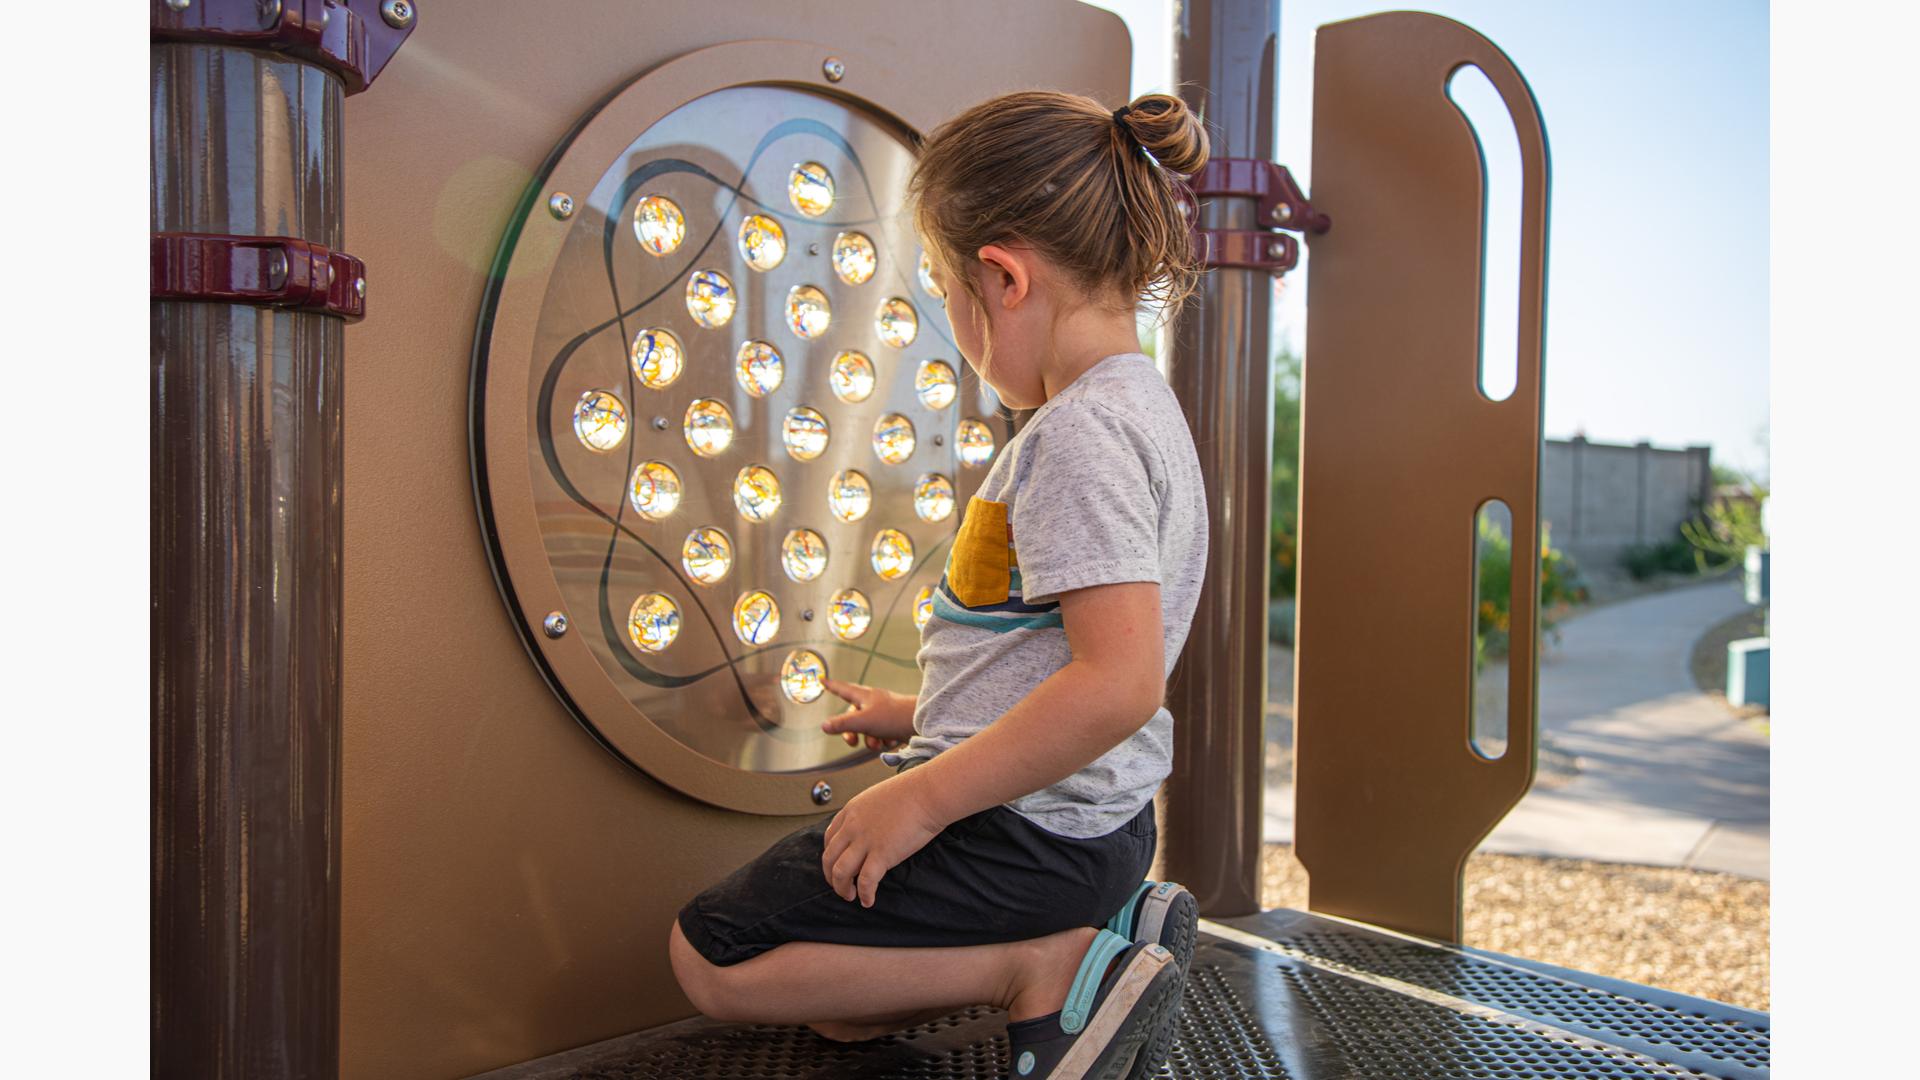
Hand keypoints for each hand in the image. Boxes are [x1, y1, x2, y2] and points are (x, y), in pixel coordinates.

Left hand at [820, 774, 945, 905]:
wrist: (927, 793)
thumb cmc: (912, 792)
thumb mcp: (878, 797)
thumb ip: (868, 814)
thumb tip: (872, 827)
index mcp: (851, 812)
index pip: (829, 839)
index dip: (830, 857)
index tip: (835, 866)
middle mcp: (853, 827)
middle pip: (829, 858)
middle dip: (831, 877)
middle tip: (840, 886)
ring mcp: (865, 841)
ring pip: (841, 873)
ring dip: (842, 889)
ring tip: (850, 896)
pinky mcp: (882, 854)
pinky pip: (865, 882)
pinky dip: (864, 894)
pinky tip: (868, 900)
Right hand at [821, 679, 915, 751]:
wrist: (922, 723)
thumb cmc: (893, 717)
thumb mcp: (863, 722)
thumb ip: (843, 724)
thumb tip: (824, 726)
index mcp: (864, 696)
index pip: (842, 688)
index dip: (831, 685)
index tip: (822, 679)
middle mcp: (873, 702)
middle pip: (853, 717)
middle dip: (852, 732)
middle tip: (853, 741)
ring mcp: (883, 713)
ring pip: (867, 729)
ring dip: (871, 739)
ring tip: (879, 741)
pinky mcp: (893, 724)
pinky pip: (880, 735)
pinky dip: (883, 740)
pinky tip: (891, 740)